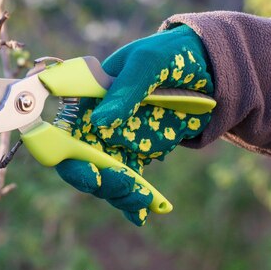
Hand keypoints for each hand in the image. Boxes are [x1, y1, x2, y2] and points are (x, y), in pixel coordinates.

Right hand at [55, 25, 213, 225]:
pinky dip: (135, 201)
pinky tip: (143, 214)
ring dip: (120, 194)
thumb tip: (100, 123)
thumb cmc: (170, 55)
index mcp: (87, 98)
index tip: (91, 172)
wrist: (207, 67)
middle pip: (81, 163)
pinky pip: (130, 181)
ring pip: (106, 177)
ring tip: (143, 200)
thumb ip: (125, 90)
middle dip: (99, 181)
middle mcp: (95, 123)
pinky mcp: (137, 154)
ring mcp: (116, 141)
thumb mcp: (149, 63)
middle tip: (125, 186)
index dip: (67, 157)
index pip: (63, 133)